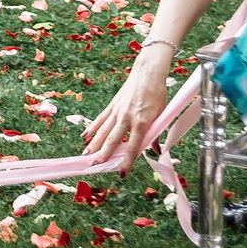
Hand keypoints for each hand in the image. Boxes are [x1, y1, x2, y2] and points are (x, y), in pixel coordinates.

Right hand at [80, 52, 169, 173]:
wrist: (147, 73)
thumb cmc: (157, 94)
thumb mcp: (161, 115)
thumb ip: (156, 134)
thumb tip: (155, 150)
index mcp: (141, 122)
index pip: (132, 147)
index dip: (127, 161)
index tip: (122, 173)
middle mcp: (127, 117)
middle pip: (113, 140)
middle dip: (104, 154)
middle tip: (95, 166)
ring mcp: (117, 110)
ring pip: (104, 130)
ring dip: (94, 144)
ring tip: (86, 155)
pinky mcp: (113, 105)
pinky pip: (101, 119)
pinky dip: (92, 128)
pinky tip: (85, 136)